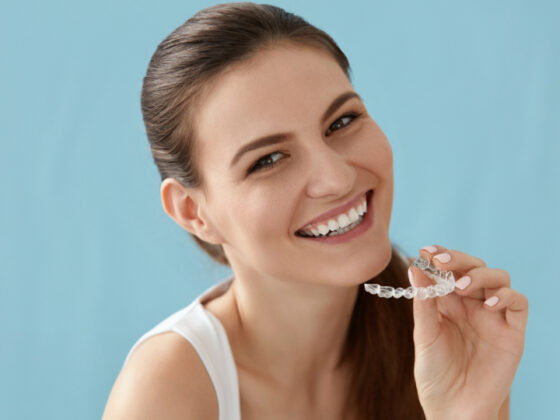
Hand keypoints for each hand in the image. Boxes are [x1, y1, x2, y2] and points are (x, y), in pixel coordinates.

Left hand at [408, 245, 527, 419]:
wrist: (454, 410)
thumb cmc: (435, 374)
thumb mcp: (424, 336)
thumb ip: (424, 304)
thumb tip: (415, 268)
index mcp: (447, 303)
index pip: (447, 270)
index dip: (439, 257)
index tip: (425, 251)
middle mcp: (471, 305)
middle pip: (472, 267)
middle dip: (457, 259)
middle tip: (441, 260)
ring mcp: (492, 316)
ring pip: (497, 278)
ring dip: (480, 274)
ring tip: (460, 285)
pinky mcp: (512, 332)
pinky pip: (518, 303)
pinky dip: (505, 296)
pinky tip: (486, 304)